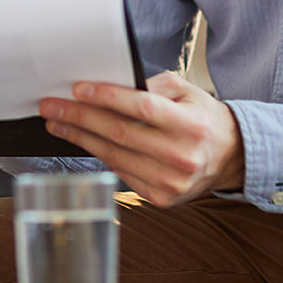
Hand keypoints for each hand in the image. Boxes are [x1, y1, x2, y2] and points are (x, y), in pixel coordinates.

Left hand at [40, 71, 244, 206]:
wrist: (231, 157)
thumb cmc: (202, 118)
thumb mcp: (186, 91)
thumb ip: (151, 86)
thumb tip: (107, 84)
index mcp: (190, 124)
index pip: (141, 107)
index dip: (106, 97)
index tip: (77, 89)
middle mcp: (181, 155)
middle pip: (120, 133)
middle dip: (79, 118)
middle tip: (51, 106)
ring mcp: (171, 181)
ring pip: (114, 156)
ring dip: (80, 138)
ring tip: (57, 124)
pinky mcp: (161, 198)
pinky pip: (121, 172)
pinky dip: (99, 155)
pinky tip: (83, 141)